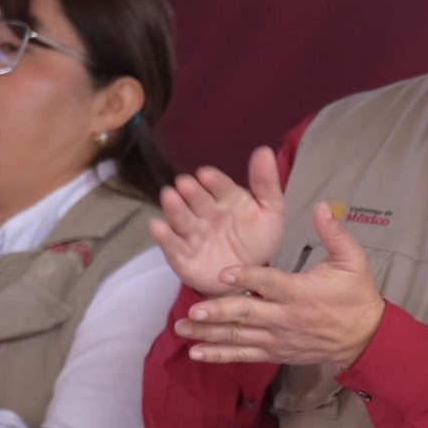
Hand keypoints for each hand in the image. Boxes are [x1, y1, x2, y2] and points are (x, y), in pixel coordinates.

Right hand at [151, 146, 286, 297]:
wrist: (249, 276)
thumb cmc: (257, 239)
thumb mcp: (270, 212)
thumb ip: (266, 184)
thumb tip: (265, 151)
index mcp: (226, 199)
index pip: (219, 186)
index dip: (214, 181)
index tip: (206, 174)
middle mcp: (205, 213)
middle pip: (196, 200)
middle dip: (191, 192)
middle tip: (185, 183)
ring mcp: (192, 234)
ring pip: (182, 219)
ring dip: (175, 209)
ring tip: (169, 197)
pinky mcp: (182, 256)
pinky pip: (173, 247)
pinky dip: (165, 238)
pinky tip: (157, 226)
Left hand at [171, 203, 384, 369]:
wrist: (365, 337)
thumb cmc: (357, 296)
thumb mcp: (353, 261)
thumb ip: (334, 234)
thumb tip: (320, 206)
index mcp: (300, 292)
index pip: (270, 283)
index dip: (247, 277)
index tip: (224, 272)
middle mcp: (285, 318)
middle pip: (247, 314)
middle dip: (219, 312)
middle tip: (193, 309)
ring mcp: (278, 338)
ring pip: (239, 336)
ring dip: (209, 332)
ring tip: (183, 327)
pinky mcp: (275, 352)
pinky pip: (244, 355)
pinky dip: (220, 355)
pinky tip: (197, 352)